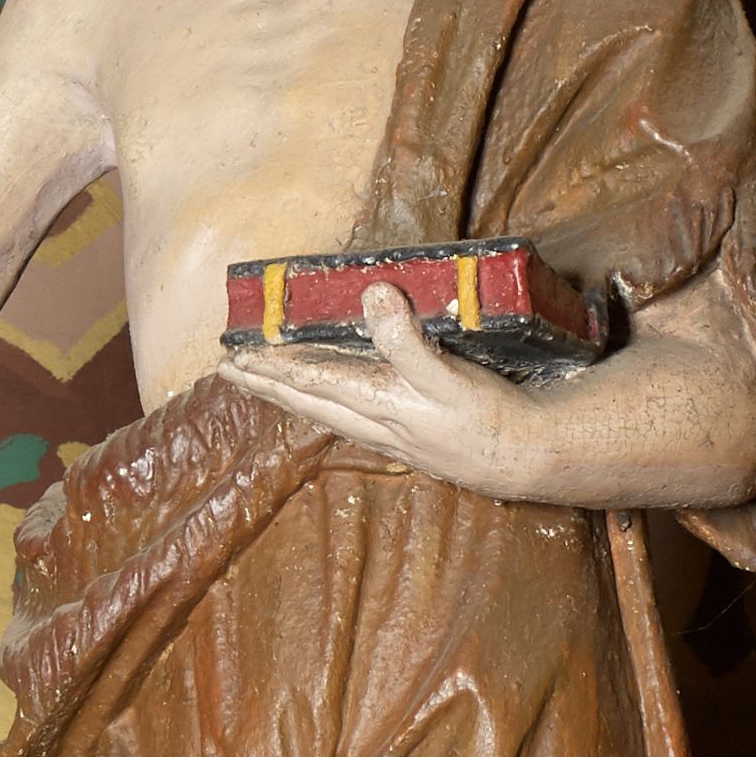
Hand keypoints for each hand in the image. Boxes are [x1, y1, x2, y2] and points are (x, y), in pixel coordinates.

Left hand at [221, 280, 527, 490]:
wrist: (525, 460)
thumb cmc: (487, 420)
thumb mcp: (447, 376)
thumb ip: (406, 339)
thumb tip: (372, 295)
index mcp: (376, 402)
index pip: (309, 380)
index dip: (271, 365)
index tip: (235, 354)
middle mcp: (374, 421)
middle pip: (306, 401)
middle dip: (267, 384)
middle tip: (230, 371)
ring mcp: (389, 434)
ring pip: (325, 412)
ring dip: (291, 397)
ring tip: (265, 385)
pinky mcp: (409, 439)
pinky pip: (351, 419)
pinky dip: (327, 406)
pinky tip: (330, 405)